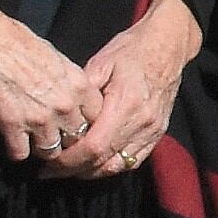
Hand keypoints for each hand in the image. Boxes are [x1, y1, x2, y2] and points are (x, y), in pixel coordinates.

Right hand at [0, 0, 102, 168]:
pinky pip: (21, 154)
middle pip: (76, 138)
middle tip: (53, 136)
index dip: (84, 122)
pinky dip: (15, 151)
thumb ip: (69, 81)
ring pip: (51, 151)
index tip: (73, 123)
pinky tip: (12, 142)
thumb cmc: (16, 41)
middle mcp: (65, 104)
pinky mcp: (12, 126)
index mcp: (79, 84)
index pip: (96, 117)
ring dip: (42, 148)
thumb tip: (73, 95)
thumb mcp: (56, 57)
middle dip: (66, 139)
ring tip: (33, 142)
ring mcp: (40, 118)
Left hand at [51, 0, 196, 177]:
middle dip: (74, 170)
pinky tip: (94, 164)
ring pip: (118, 166)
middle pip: (104, 162)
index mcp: (126, 104)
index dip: (70, 160)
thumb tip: (61, 117)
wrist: (168, 45)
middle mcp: (142, 123)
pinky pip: (133, 161)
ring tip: (68, 169)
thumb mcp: (101, 62)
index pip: (94, 146)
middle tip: (49, 170)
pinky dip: (111, 167)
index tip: (48, 162)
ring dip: (91, 172)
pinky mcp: (158, 133)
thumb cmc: (132, 49)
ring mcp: (152, 131)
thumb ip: (82, 92)